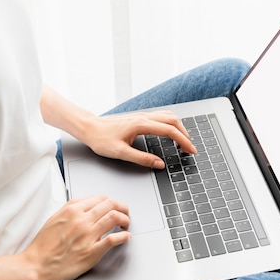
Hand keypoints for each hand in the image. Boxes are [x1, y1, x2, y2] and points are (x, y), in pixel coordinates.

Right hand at [21, 195, 129, 279]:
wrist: (34, 267)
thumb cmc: (42, 247)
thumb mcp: (54, 219)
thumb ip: (71, 210)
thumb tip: (88, 205)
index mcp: (71, 210)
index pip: (100, 198)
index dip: (111, 201)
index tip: (114, 206)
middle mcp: (80, 220)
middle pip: (111, 204)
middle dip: (122, 208)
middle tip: (125, 213)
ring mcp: (87, 236)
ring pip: (114, 217)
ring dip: (125, 219)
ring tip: (126, 225)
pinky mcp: (91, 252)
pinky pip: (113, 239)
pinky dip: (123, 237)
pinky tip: (125, 238)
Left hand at [80, 110, 195, 168]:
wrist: (89, 128)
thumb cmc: (101, 139)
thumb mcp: (121, 153)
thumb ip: (142, 159)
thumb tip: (159, 164)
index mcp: (141, 125)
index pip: (169, 130)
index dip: (183, 141)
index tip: (190, 150)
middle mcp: (144, 117)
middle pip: (173, 120)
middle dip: (185, 134)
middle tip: (190, 148)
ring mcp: (142, 116)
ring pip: (168, 116)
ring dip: (179, 128)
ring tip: (183, 142)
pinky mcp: (140, 117)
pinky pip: (161, 117)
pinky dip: (171, 125)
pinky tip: (170, 133)